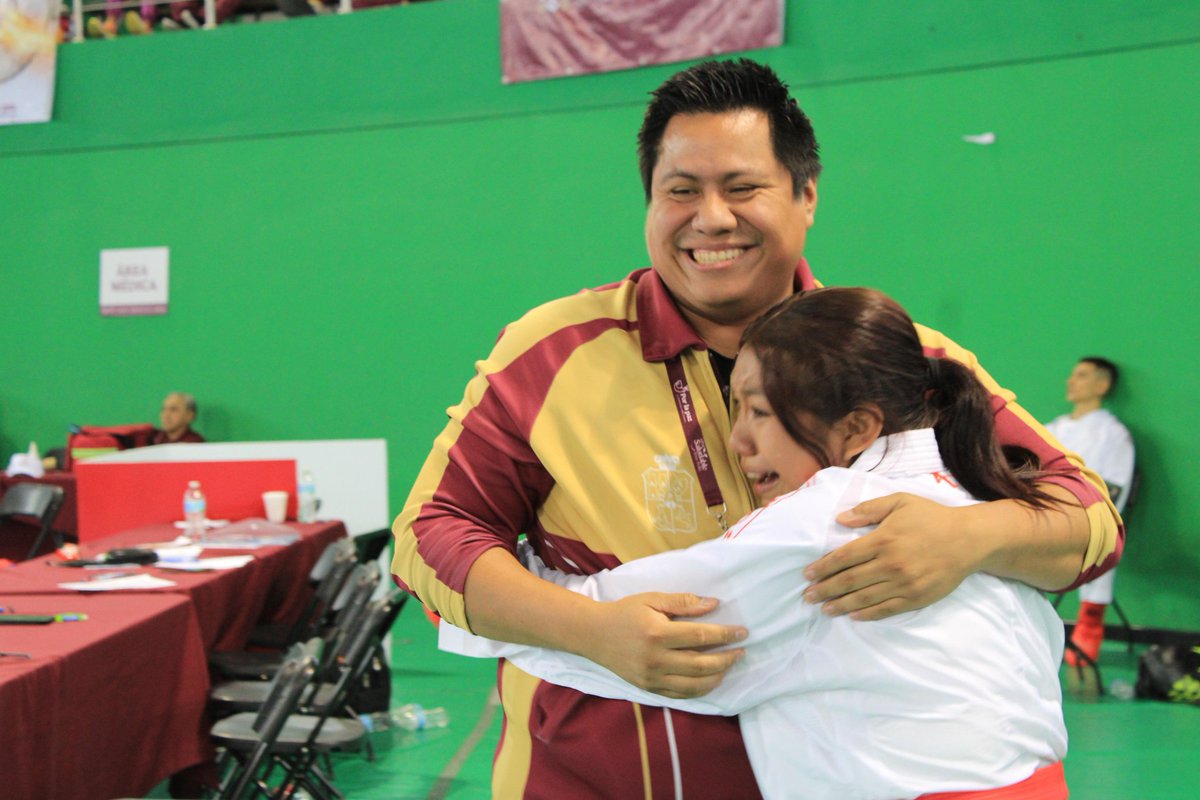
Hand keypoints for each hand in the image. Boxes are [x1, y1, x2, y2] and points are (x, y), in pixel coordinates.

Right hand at [582, 592, 745, 698]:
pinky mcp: (648, 689)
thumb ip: (683, 602)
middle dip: (727, 658)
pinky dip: (699, 690)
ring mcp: (651, 677)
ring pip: (694, 685)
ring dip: (717, 676)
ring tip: (729, 666)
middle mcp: (656, 659)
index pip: (701, 637)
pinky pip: (680, 695)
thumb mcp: (652, 599)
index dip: (726, 635)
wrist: (592, 634)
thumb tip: (714, 604)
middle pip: (702, 664)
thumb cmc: (624, 612)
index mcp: (658, 633)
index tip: (743, 632)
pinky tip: (709, 680)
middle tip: (741, 651)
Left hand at [802, 493, 987, 620]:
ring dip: (840, 604)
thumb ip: (868, 510)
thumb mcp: (899, 502)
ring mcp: (904, 584)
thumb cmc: (931, 518)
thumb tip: (840, 519)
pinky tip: (852, 615)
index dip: (823, 567)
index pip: (845, 557)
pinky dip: (867, 614)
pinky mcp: (916, 598)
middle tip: (807, 596)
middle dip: (825, 589)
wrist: (969, 540)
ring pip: (865, 597)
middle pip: (850, 580)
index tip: (807, 574)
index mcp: (884, 539)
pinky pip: (886, 609)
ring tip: (824, 609)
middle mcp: (891, 564)